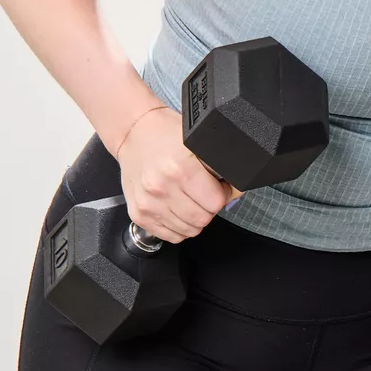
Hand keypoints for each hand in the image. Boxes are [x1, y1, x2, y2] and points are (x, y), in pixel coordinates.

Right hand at [115, 106, 240, 243]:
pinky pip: (171, 236)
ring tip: (188, 198)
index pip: (216, 202)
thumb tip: (237, 189)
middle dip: (209, 208)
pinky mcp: (140, 215)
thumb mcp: (197, 143)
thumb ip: (218, 166)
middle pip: (203, 219)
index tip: (218, 187)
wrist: (133, 134)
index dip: (222, 194)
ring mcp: (149, 204)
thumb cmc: (165, 136)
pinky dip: (178, 226)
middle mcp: (162, 187)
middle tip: (203, 193)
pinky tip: (176, 208)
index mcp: (180, 168)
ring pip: (189, 231)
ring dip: (194, 219)